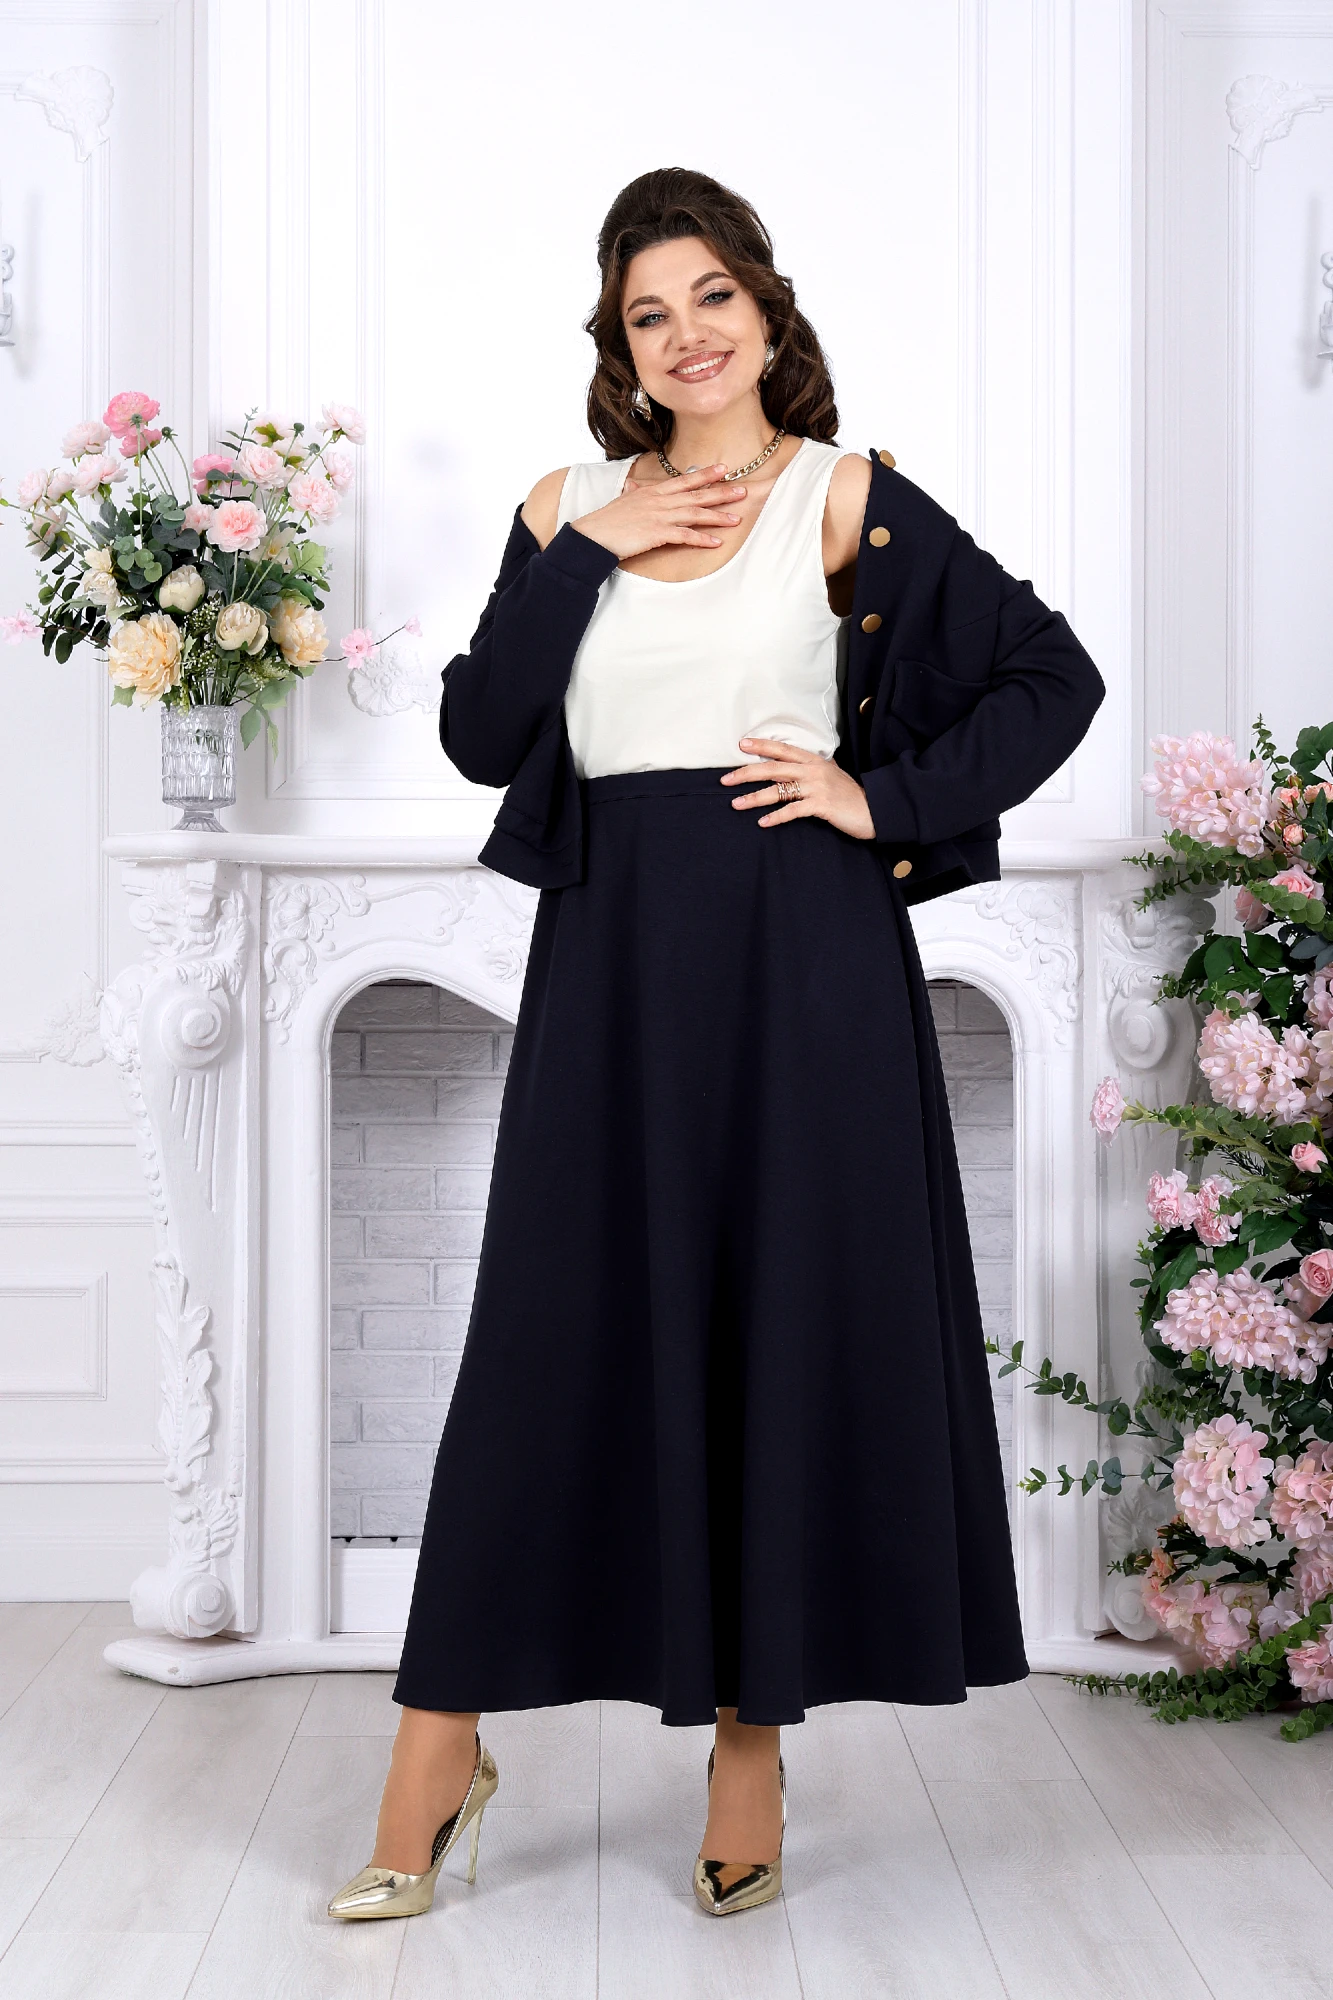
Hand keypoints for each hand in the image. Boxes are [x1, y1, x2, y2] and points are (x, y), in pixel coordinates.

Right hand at [572, 463, 745, 561]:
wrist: (594, 535)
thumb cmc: (607, 520)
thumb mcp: (622, 500)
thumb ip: (633, 492)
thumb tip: (633, 485)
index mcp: (653, 491)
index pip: (684, 480)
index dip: (704, 474)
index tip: (723, 469)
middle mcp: (659, 500)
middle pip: (696, 494)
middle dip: (721, 492)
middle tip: (743, 491)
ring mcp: (659, 516)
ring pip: (695, 513)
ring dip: (718, 516)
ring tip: (737, 519)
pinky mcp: (657, 533)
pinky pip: (685, 536)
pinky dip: (702, 539)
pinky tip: (716, 542)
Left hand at [721, 737, 876, 839]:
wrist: (874, 809)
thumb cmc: (849, 794)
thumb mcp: (830, 774)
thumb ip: (811, 768)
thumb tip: (791, 765)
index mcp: (814, 760)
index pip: (782, 749)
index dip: (761, 746)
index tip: (741, 744)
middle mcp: (813, 770)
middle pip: (773, 768)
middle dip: (746, 772)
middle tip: (725, 779)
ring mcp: (817, 787)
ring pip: (778, 790)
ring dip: (754, 797)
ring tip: (736, 803)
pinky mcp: (822, 806)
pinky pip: (793, 811)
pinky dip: (776, 817)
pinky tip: (762, 822)